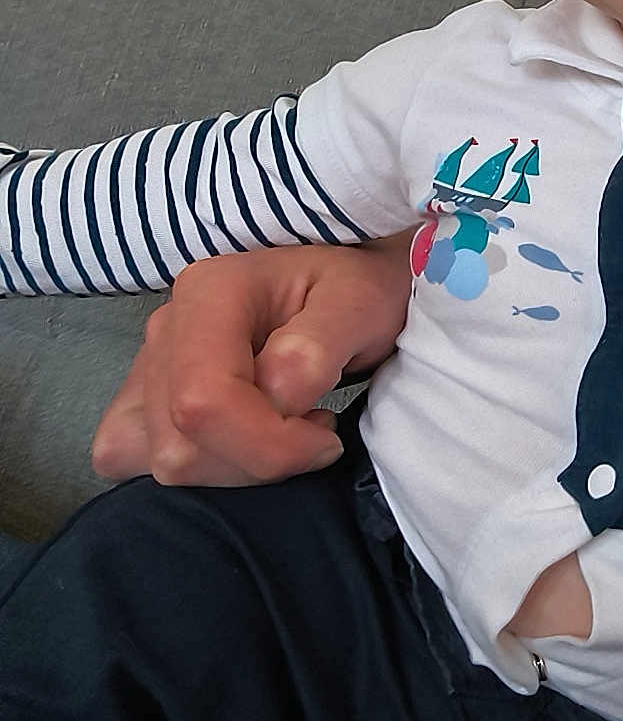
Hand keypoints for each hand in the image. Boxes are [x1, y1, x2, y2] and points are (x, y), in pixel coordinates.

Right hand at [91, 232, 414, 486]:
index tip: (325, 438)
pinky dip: (198, 469)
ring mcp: (148, 363)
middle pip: (179, 444)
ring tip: (288, 427)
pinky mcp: (145, 396)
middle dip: (258, 460)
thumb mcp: (360, 302)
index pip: (205, 401)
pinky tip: (245, 444)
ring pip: (162, 461)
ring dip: (237, 467)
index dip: (266, 444)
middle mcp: (165, 327)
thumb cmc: (355, 287)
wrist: (341, 281)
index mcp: (210, 293)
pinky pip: (135, 456)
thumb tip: (278, 394)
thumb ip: (320, 345)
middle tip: (315, 430)